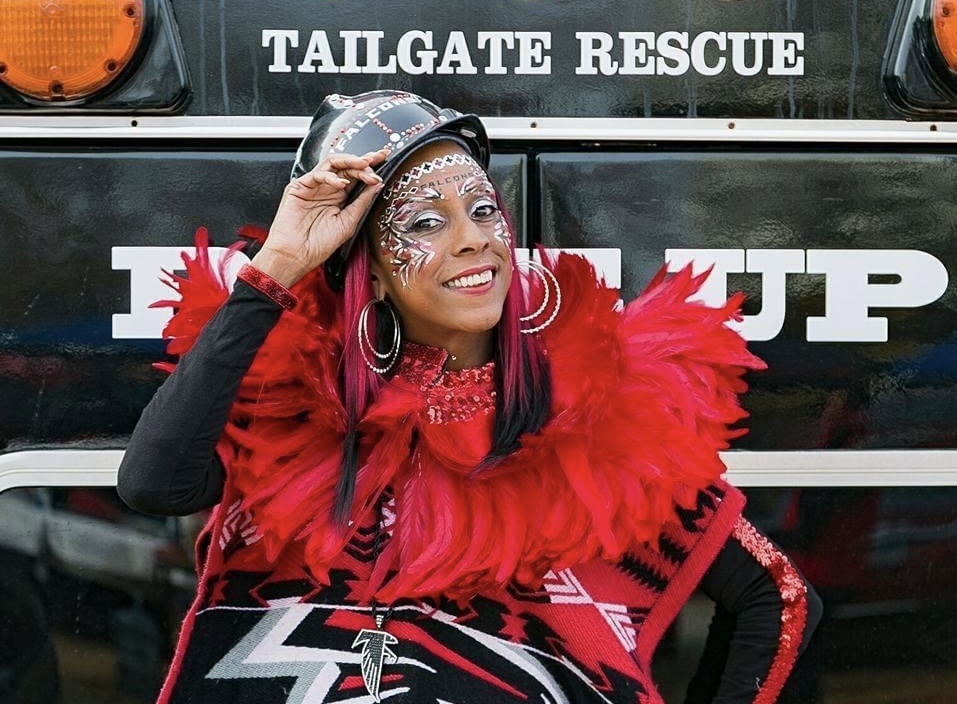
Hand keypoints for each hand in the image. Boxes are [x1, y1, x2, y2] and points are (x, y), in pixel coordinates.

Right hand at [251, 149, 388, 286]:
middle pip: (347, 166)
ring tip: (364, 165)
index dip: (370, 167)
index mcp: (340, 197)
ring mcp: (314, 186)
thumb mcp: (349, 222)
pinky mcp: (299, 186)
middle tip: (376, 159)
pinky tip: (341, 184)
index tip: (385, 161)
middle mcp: (328, 189)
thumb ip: (362, 202)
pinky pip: (317, 175)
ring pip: (332, 164)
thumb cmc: (319, 244)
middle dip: (363, 160)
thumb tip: (377, 185)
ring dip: (350, 162)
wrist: (297, 256)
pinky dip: (331, 177)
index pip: (357, 176)